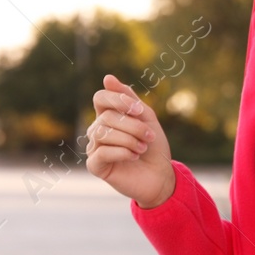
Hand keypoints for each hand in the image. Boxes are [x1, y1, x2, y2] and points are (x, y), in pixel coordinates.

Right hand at [85, 74, 174, 207]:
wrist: (161, 176)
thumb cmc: (153, 147)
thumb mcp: (145, 117)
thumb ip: (128, 98)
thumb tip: (107, 77)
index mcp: (107, 116)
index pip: (100, 97)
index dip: (118, 100)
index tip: (140, 110)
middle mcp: (97, 130)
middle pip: (106, 117)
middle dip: (132, 125)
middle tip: (149, 136)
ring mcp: (94, 148)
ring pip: (102, 133)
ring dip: (128, 139)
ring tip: (142, 147)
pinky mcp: (95, 166)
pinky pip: (102, 152)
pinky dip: (123, 152)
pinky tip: (134, 156)